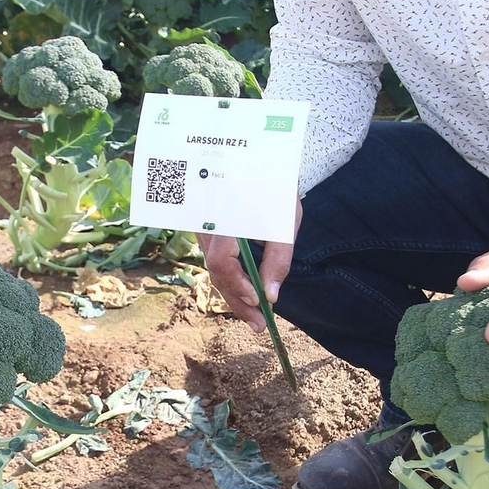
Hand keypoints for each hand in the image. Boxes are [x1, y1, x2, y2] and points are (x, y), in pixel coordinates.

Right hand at [198, 198, 302, 333]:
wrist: (258, 163)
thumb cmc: (275, 190)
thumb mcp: (284, 222)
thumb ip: (278, 259)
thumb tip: (271, 297)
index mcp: (225, 217)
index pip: (221, 260)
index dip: (238, 284)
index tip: (259, 301)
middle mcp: (207, 224)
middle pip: (216, 272)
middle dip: (237, 301)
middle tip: (258, 325)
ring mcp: (204, 229)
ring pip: (214, 270)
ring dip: (234, 294)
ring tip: (255, 317)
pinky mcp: (209, 233)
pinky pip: (216, 261)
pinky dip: (231, 280)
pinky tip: (247, 295)